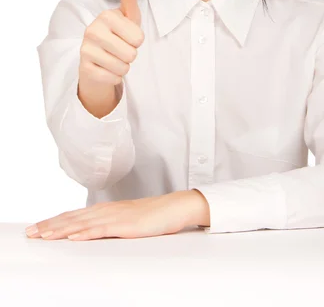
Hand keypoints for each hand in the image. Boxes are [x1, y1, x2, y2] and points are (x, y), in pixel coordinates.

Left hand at [25, 191, 208, 240]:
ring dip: (60, 229)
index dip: (54, 221)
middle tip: (30, 233)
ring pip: (81, 223)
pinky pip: (101, 230)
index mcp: (106, 210)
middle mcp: (107, 210)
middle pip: (72, 218)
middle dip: (49, 225)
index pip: (74, 215)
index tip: (37, 227)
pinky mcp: (125, 225)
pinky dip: (84, 232)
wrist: (174, 207)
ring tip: (43, 235)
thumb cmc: (154, 215)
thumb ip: (110, 225)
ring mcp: (115, 217)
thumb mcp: (127, 221)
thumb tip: (94, 232)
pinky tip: (72, 236)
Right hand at [79, 0, 143, 87]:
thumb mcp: (129, 15)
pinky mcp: (84, 69)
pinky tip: (106, 68)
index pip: (138, 38)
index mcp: (105, 16)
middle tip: (120, 49)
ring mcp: (85, 50)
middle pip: (131, 54)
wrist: (98, 60)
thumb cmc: (118, 34)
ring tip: (114, 58)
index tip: (126, 36)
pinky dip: (114, 77)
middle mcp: (92, 31)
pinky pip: (113, 78)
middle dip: (130, 55)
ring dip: (123, 66)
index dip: (137, 41)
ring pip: (123, 67)